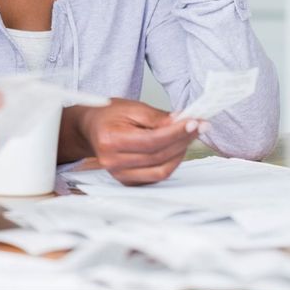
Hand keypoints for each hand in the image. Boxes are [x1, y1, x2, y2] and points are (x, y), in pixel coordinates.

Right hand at [76, 98, 201, 185]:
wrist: (91, 128)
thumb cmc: (108, 116)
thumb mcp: (131, 108)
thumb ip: (157, 117)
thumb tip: (180, 123)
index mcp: (110, 140)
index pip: (152, 141)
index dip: (176, 133)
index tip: (194, 123)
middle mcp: (113, 162)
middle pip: (159, 156)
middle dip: (182, 140)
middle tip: (197, 126)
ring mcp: (120, 175)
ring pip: (161, 170)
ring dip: (180, 153)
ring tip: (187, 137)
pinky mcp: (128, 181)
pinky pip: (157, 176)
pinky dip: (170, 163)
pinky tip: (175, 148)